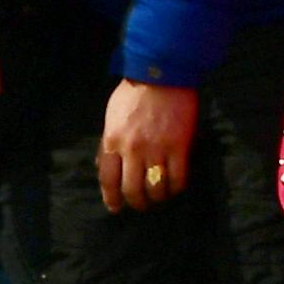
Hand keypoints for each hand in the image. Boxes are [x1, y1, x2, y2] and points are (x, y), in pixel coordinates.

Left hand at [95, 80, 196, 212]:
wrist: (161, 75)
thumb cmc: (133, 94)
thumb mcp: (111, 117)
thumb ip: (108, 142)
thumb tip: (103, 165)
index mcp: (112, 141)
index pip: (108, 179)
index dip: (112, 198)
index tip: (116, 208)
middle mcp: (132, 149)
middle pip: (132, 189)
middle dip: (136, 203)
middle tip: (142, 205)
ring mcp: (156, 149)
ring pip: (155, 187)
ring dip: (157, 198)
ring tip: (159, 197)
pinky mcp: (179, 146)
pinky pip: (178, 177)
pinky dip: (176, 188)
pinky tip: (175, 188)